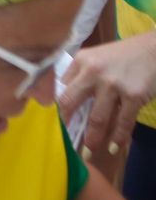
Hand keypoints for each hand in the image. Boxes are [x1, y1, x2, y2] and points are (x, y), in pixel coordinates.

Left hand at [60, 32, 155, 156]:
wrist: (154, 49)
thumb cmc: (121, 55)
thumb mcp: (95, 57)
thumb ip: (80, 75)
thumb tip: (63, 100)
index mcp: (80, 61)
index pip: (61, 87)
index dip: (56, 105)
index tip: (53, 120)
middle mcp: (93, 72)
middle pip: (70, 101)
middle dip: (65, 122)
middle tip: (63, 139)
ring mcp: (113, 84)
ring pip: (97, 117)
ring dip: (92, 138)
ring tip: (88, 150)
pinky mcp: (133, 95)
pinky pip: (123, 122)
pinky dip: (118, 138)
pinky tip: (113, 148)